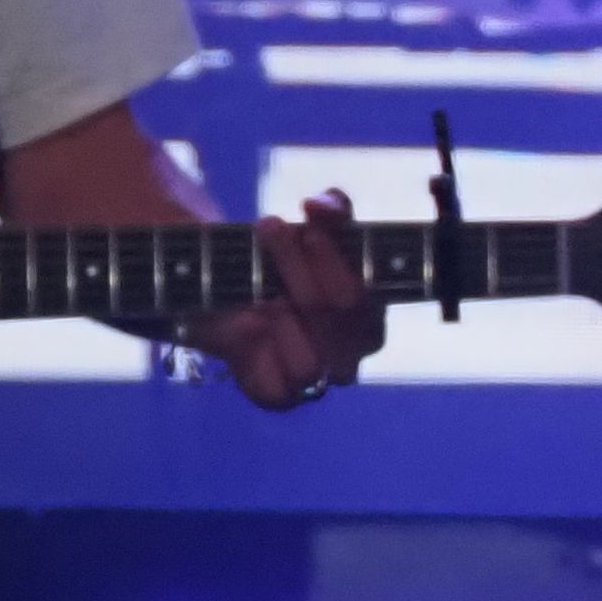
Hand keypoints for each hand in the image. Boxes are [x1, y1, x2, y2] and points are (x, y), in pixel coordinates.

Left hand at [186, 189, 383, 407]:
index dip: (339, 260)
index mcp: (373, 310)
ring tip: (258, 283)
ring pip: (314, 359)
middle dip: (302, 267)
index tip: (307, 224)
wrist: (228, 291)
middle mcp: (354, 350)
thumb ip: (332, 212)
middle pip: (341, 316)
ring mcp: (318, 377)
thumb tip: (322, 205)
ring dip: (282, 311)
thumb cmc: (286, 258)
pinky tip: (246, 322)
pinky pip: (280, 386)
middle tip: (270, 228)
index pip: (371, 296)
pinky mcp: (279, 395)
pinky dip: (261, 351)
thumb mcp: (313, 225)